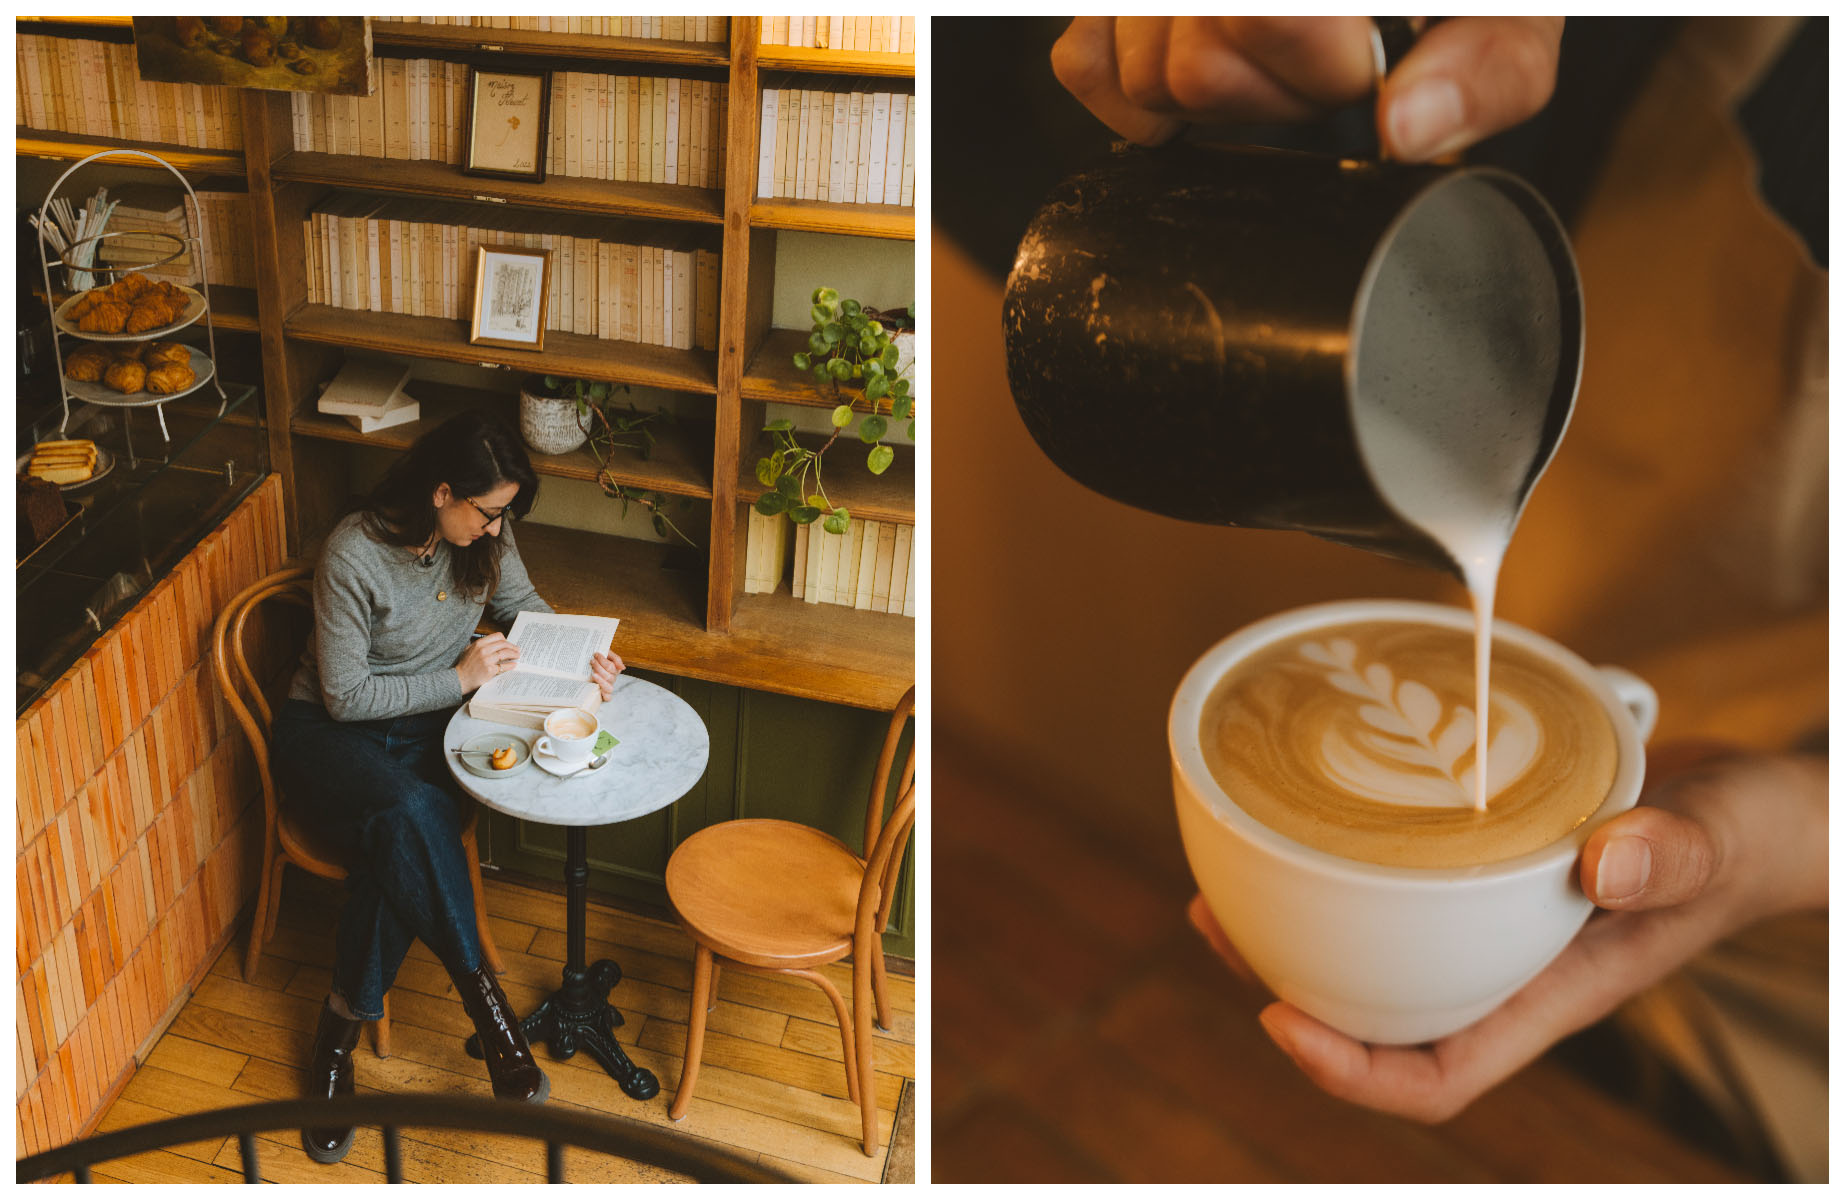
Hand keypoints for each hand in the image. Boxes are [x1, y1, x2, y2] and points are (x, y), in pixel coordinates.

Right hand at [455, 633, 519, 693]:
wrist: (459, 679)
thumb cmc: (464, 665)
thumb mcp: (469, 650)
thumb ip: (480, 645)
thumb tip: (494, 643)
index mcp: (479, 644)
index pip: (498, 636)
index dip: (505, 640)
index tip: (508, 644)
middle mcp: (483, 650)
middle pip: (503, 644)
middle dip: (512, 647)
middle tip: (517, 650)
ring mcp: (486, 660)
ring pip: (505, 653)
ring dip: (514, 654)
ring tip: (517, 656)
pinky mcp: (489, 670)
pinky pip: (504, 666)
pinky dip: (510, 665)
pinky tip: (513, 664)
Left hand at [590, 650, 624, 702]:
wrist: (588, 664)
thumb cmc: (597, 660)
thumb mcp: (606, 654)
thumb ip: (616, 659)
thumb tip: (623, 668)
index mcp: (614, 670)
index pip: (611, 667)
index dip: (603, 661)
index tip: (595, 654)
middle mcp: (612, 679)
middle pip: (609, 676)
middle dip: (599, 667)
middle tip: (592, 661)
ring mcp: (608, 686)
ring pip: (609, 687)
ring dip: (600, 680)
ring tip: (593, 673)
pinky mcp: (603, 694)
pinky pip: (608, 697)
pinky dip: (605, 695)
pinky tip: (599, 688)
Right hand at [1051, 16, 1563, 160]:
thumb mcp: (1510, 2)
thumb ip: (1488, 63)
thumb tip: (1407, 131)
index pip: (1262, 18)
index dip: (1325, 67)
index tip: (1370, 59)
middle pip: (1191, 67)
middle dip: (1273, 92)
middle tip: (1334, 61)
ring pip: (1136, 73)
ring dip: (1219, 95)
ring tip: (1283, 55)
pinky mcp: (1108, 3)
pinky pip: (1082, 64)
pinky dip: (1138, 98)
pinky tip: (1210, 80)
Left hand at [1190, 745, 1826, 1121]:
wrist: (1764, 803)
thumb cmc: (1752, 832)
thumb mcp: (1724, 836)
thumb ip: (1674, 856)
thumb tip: (1601, 867)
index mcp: (1553, 991)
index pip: (1439, 1074)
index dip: (1349, 1068)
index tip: (1274, 1014)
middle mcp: (1510, 967)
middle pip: (1379, 1019)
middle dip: (1289, 989)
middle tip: (1214, 921)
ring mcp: (1495, 924)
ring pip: (1377, 957)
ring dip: (1298, 930)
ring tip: (1227, 882)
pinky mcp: (1488, 873)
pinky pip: (1400, 891)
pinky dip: (1344, 870)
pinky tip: (1303, 819)